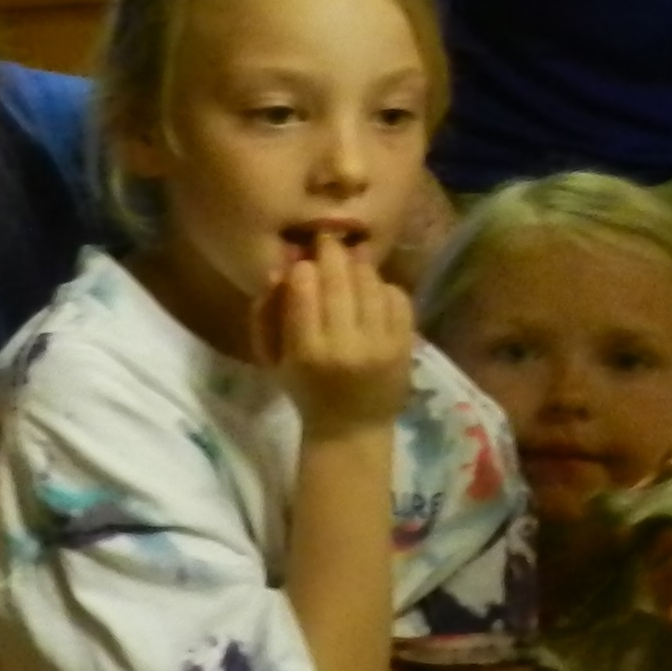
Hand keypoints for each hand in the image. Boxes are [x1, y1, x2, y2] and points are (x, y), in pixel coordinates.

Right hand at [256, 234, 415, 438]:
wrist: (352, 429)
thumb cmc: (304, 390)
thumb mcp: (271, 360)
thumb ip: (266, 314)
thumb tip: (280, 269)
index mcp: (307, 351)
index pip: (304, 288)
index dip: (303, 267)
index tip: (303, 262)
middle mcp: (345, 345)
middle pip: (339, 279)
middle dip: (331, 252)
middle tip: (328, 241)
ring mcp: (380, 344)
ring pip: (370, 282)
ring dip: (358, 265)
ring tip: (350, 262)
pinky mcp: (405, 345)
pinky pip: (398, 297)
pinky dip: (384, 286)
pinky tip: (373, 291)